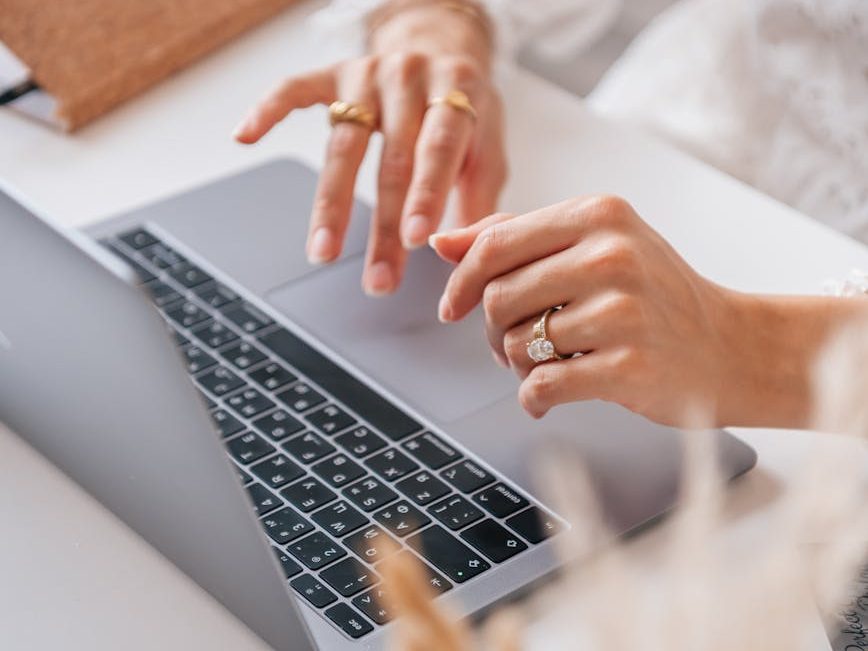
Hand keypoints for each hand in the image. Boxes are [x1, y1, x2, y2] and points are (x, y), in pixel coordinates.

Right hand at [233, 5, 506, 295]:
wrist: (442, 48)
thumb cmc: (466, 111)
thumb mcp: (489, 146)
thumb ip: (481, 196)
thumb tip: (467, 253)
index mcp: (457, 91)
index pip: (439, 148)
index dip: (427, 194)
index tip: (416, 241)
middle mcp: (409, 77)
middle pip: (391, 159)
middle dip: (383, 226)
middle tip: (377, 279)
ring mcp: (368, 75)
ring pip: (343, 144)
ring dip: (331, 204)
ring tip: (322, 252)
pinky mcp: (334, 74)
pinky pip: (293, 89)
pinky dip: (267, 111)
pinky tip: (244, 137)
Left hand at [430, 196, 743, 426]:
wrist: (729, 347)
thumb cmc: (653, 294)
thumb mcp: (594, 244)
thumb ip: (517, 237)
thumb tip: (441, 243)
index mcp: (598, 215)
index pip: (495, 243)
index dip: (460, 281)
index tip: (453, 307)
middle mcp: (612, 254)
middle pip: (498, 297)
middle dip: (491, 330)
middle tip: (509, 345)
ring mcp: (623, 311)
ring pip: (516, 344)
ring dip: (516, 365)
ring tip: (545, 365)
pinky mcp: (628, 366)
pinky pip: (541, 386)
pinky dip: (532, 399)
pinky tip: (546, 397)